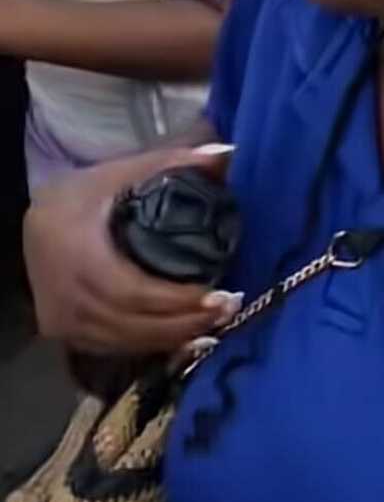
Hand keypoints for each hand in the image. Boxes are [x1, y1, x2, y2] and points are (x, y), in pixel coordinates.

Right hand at [26, 142, 236, 355]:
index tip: (218, 294)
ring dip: (173, 338)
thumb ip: (173, 161)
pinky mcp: (64, 333)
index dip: (176, 300)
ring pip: (125, 342)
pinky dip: (151, 346)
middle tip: (229, 309)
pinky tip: (185, 339)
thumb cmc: (83, 196)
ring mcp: (61, 319)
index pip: (131, 290)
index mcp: (76, 251)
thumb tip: (225, 154)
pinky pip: (113, 348)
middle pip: (131, 323)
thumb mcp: (122, 172)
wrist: (37, 222)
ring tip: (216, 324)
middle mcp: (63, 293)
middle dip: (185, 322)